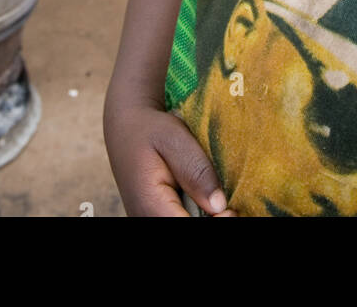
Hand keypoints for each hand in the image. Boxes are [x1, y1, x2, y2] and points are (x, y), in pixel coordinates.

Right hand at [106, 105, 236, 216]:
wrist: (125, 129)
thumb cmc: (150, 130)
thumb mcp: (174, 138)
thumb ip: (195, 170)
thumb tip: (219, 205)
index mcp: (150, 206)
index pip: (186, 227)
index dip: (215, 222)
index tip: (230, 209)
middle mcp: (147, 219)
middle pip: (189, 227)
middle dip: (211, 218)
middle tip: (228, 205)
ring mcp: (151, 220)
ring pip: (185, 221)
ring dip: (204, 214)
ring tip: (213, 196)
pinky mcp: (156, 217)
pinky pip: (182, 218)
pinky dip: (197, 212)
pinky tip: (203, 198)